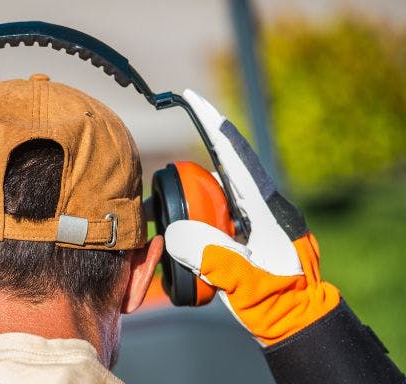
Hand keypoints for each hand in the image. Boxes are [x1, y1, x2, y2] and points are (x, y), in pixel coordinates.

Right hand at [164, 90, 339, 345]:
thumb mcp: (244, 282)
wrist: (299, 324)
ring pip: (221, 198)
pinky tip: (192, 243)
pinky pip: (221, 218)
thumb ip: (212, 257)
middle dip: (194, 179)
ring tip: (182, 231)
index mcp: (266, 210)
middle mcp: (263, 208)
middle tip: (171, 199)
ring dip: (197, 207)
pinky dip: (202, 223)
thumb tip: (176, 231)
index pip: (234, 158)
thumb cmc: (278, 305)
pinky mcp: (252, 235)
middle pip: (223, 175)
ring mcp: (259, 221)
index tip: (192, 98)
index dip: (213, 124)